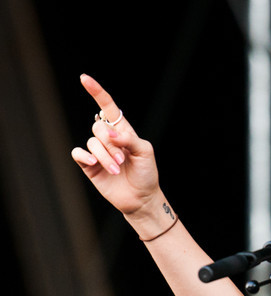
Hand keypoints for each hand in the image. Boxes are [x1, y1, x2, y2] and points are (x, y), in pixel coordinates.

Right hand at [70, 74, 159, 216]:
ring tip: (116, 170)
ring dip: (104, 156)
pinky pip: (78, 154)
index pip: (107, 108)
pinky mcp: (89, 166)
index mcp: (123, 131)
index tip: (84, 78)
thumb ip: (129, 139)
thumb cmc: (146, 173)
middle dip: (111, 144)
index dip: (97, 92)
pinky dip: (84, 156)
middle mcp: (108, 139)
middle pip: (99, 128)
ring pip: (91, 143)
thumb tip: (110, 134)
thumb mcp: (145, 152)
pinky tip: (93, 164)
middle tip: (123, 160)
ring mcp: (98, 152)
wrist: (141, 197)